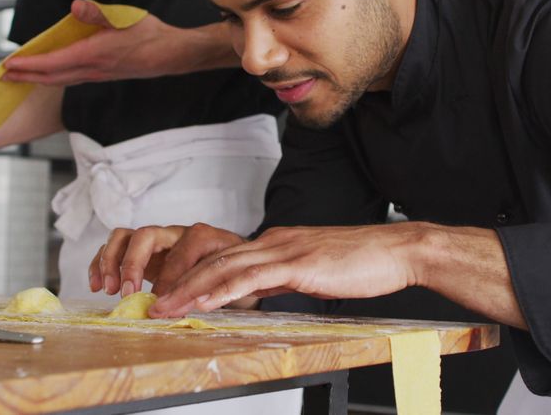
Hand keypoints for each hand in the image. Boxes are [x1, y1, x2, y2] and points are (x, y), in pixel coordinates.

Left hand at [3, 0, 232, 84]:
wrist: (170, 54)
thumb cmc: (149, 34)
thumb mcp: (124, 17)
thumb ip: (97, 12)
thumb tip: (75, 5)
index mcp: (92, 55)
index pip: (52, 63)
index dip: (28, 65)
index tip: (8, 65)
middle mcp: (91, 69)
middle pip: (51, 77)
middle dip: (26, 76)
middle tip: (4, 75)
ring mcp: (98, 75)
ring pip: (61, 80)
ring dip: (39, 78)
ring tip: (22, 75)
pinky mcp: (104, 75)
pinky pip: (72, 78)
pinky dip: (55, 76)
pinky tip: (53, 72)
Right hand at [88, 223, 246, 297]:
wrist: (234, 263)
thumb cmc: (232, 274)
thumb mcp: (230, 282)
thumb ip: (209, 292)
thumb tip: (180, 309)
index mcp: (202, 237)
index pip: (180, 254)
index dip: (168, 280)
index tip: (160, 305)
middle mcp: (175, 234)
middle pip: (146, 235)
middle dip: (132, 264)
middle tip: (127, 293)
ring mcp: (156, 240)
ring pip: (124, 236)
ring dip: (111, 261)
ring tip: (108, 289)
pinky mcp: (142, 250)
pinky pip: (115, 247)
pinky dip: (101, 262)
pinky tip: (96, 284)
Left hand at [148, 222, 426, 317]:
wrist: (397, 252)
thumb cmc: (364, 263)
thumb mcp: (315, 272)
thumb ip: (285, 278)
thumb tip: (262, 292)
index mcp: (278, 244)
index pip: (226, 258)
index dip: (195, 276)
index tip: (172, 295)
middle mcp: (275, 242)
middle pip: (214, 260)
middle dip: (179, 282)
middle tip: (152, 303)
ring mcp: (285, 251)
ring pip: (224, 268)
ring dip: (189, 289)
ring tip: (164, 307)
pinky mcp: (298, 265)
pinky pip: (250, 279)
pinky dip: (221, 291)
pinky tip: (203, 303)